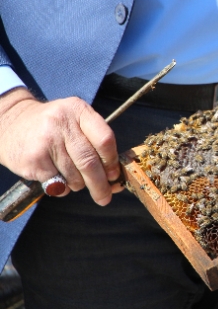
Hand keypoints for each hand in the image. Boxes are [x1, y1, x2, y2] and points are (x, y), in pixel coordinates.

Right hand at [0, 87, 122, 204]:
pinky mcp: (33, 159)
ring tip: (72, 178)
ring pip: (74, 175)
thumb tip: (115, 180)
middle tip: (105, 197)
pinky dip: (62, 188)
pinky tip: (57, 178)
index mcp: (79, 110)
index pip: (105, 139)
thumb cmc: (52, 127)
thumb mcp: (74, 121)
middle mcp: (62, 123)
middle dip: (100, 184)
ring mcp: (46, 141)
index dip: (112, 161)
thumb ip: (95, 143)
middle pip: (90, 161)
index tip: (114, 175)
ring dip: (78, 184)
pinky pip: (57, 183)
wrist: (10, 124)